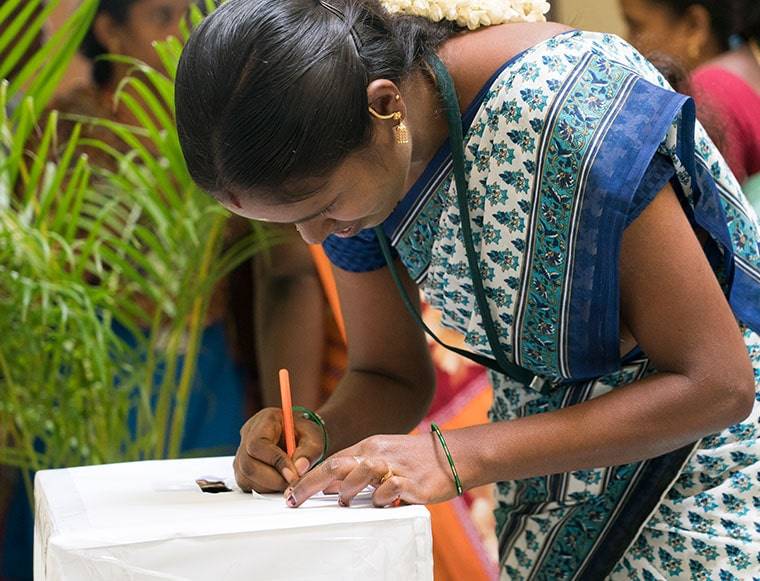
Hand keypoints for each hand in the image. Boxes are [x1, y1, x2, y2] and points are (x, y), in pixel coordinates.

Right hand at [233, 407, 323, 491]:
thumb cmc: (304, 434)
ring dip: (270, 486)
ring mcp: (241, 455)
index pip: (258, 443)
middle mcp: (247, 436)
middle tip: (293, 483)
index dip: (275, 461)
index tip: (294, 474)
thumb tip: (300, 469)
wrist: (300, 439)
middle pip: (248, 464)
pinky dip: (266, 489)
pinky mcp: (242, 471)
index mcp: (264, 421)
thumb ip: (310, 451)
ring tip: (289, 480)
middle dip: (273, 479)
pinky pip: (248, 485)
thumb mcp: (314, 437)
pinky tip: (281, 482)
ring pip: (246, 478)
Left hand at [284, 433, 459, 507]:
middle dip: (311, 484)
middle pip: (337, 465)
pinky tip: (381, 502)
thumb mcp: (384, 456)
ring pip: (361, 472)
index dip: (309, 478)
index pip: (332, 461)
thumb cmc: (415, 460)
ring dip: (347, 489)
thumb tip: (331, 486)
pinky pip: (389, 489)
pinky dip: (380, 498)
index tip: (291, 493)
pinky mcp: (412, 483)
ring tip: (344, 501)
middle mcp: (378, 453)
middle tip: (294, 500)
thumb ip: (359, 469)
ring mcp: (395, 467)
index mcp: (369, 446)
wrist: (453, 455)